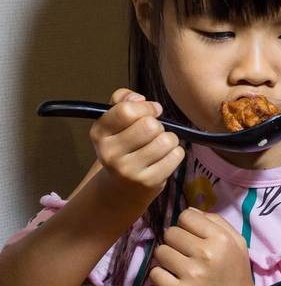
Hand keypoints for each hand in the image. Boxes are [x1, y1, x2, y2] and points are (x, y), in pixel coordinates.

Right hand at [90, 88, 183, 202]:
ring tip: (159, 146)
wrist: (122, 187)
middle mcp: (109, 153)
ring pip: (166, 140)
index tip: (152, 111)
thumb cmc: (124, 146)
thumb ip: (123, 99)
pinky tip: (164, 157)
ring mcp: (128, 170)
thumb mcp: (115, 121)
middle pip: (150, 125)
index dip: (146, 107)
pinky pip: (176, 155)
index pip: (127, 110)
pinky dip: (176, 153)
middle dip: (158, 125)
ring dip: (168, 139)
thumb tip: (138, 98)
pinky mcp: (148, 182)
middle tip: (152, 134)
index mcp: (99, 133)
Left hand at [149, 208, 262, 285]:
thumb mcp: (238, 244)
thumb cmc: (237, 275)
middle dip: (175, 242)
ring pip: (160, 252)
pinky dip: (161, 276)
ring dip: (166, 259)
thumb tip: (190, 210)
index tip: (191, 237)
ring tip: (179, 268)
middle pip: (170, 232)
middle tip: (185, 254)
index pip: (187, 216)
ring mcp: (191, 274)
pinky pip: (155, 274)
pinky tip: (173, 280)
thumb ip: (217, 222)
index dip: (186, 225)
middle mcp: (206, 253)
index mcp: (221, 239)